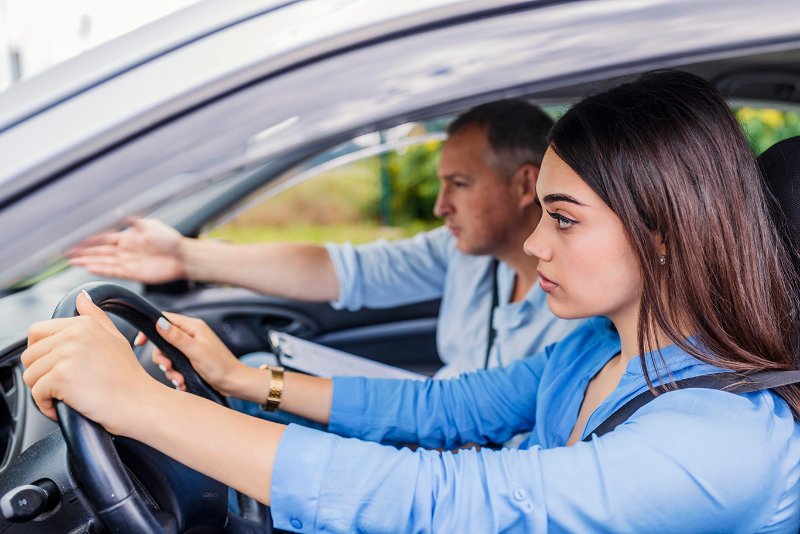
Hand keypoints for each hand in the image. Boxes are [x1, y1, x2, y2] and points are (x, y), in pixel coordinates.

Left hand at [21, 292, 161, 435]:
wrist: (139, 402)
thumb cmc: (129, 377)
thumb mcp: (116, 338)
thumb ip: (96, 316)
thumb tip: (81, 297)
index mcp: (83, 324)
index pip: (37, 332)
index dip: (40, 353)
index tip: (54, 366)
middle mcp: (73, 335)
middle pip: (29, 356)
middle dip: (41, 374)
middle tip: (62, 384)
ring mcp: (66, 355)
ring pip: (30, 375)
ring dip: (42, 391)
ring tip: (64, 396)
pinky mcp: (61, 376)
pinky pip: (36, 393)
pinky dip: (46, 405)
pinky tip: (63, 406)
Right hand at [66, 219, 186, 283]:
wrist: (184, 258)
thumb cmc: (171, 240)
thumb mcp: (151, 226)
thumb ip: (134, 221)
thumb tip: (119, 212)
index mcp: (128, 237)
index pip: (103, 238)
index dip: (88, 239)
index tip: (73, 239)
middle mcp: (125, 249)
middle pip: (99, 250)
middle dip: (82, 251)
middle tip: (65, 252)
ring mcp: (128, 261)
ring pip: (103, 261)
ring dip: (87, 261)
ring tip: (71, 261)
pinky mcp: (133, 273)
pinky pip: (113, 271)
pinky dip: (100, 270)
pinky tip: (88, 268)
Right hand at [146, 312, 248, 396]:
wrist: (234, 383)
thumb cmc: (221, 366)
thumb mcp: (196, 351)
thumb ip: (177, 337)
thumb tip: (158, 322)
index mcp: (193, 327)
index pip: (165, 319)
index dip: (150, 328)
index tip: (140, 342)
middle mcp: (191, 335)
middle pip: (163, 341)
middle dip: (163, 358)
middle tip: (168, 368)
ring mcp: (191, 348)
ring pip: (168, 356)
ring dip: (171, 370)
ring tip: (180, 380)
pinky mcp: (191, 360)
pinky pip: (175, 365)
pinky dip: (176, 375)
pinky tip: (183, 384)